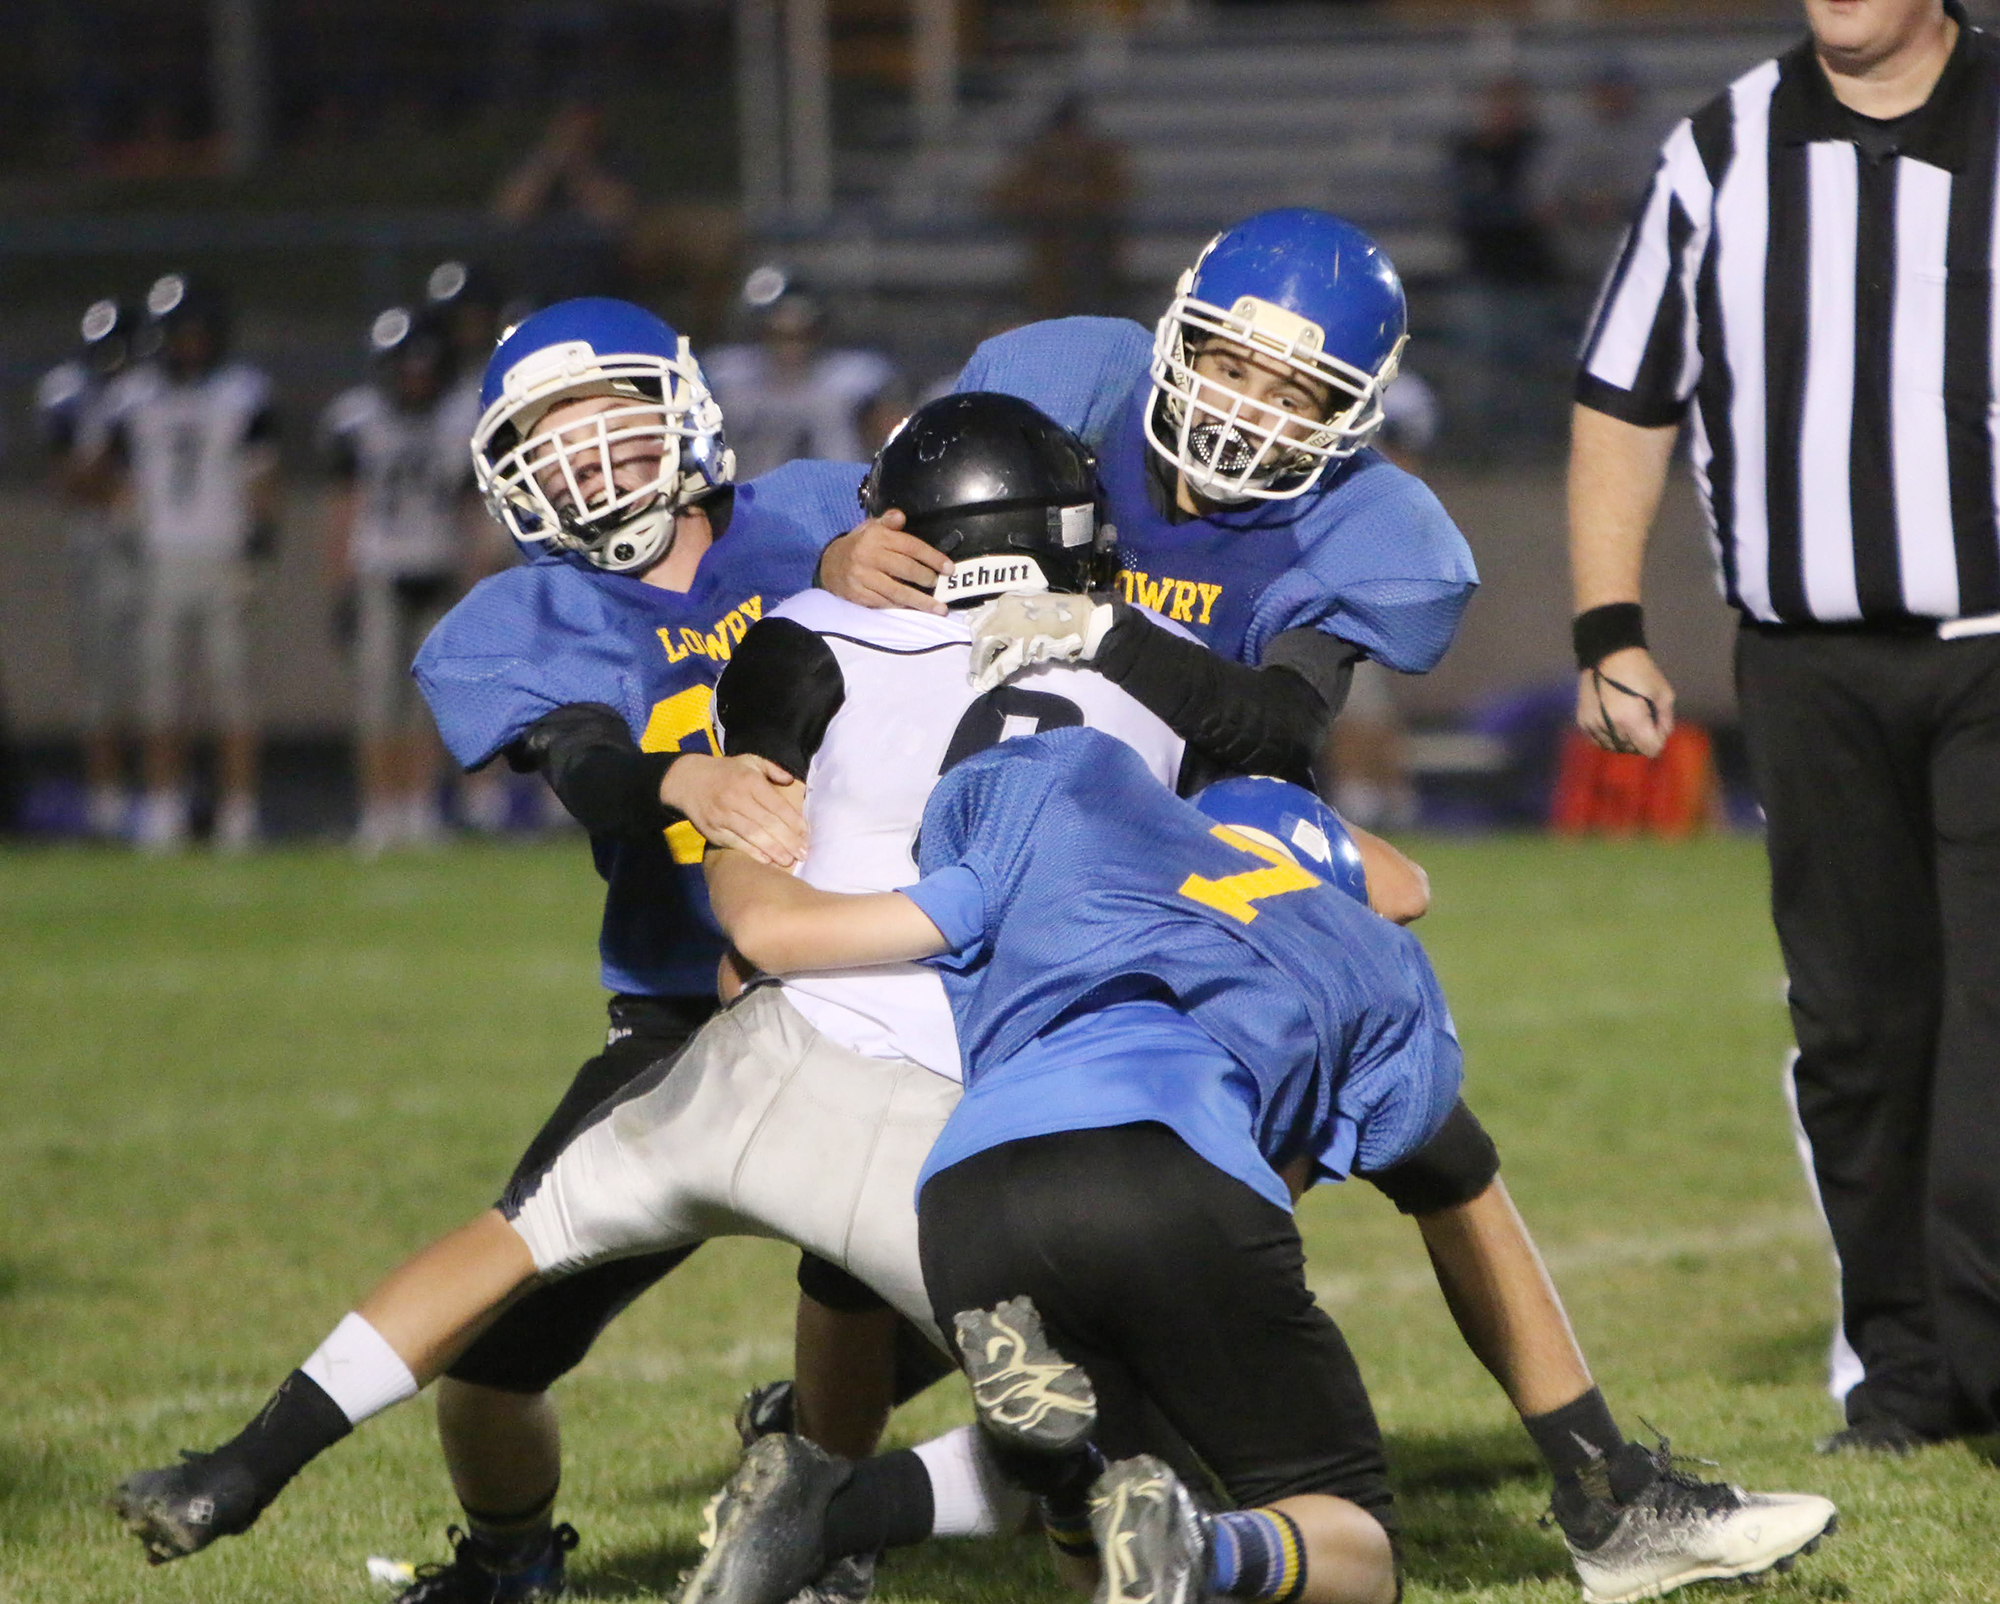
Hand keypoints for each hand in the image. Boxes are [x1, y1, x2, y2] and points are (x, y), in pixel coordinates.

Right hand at [660, 753, 806, 865]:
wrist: (687, 780)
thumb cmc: (725, 771)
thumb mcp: (749, 761)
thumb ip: (772, 769)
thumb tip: (791, 781)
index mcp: (749, 781)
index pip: (776, 804)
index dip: (793, 821)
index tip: (806, 834)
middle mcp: (737, 798)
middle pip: (767, 823)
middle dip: (788, 840)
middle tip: (803, 854)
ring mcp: (723, 815)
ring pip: (753, 835)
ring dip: (773, 850)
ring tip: (788, 861)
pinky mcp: (713, 829)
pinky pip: (736, 843)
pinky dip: (752, 852)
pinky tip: (766, 860)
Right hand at [819, 511, 950, 614]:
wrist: (829, 564)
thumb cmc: (859, 545)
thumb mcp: (871, 527)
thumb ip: (888, 522)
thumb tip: (900, 516)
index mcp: (876, 537)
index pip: (910, 546)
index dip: (932, 557)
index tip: (948, 568)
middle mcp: (868, 556)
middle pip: (905, 569)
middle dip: (926, 578)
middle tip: (940, 585)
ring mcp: (862, 577)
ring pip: (897, 591)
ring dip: (920, 601)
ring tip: (939, 608)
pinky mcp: (858, 594)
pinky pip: (885, 603)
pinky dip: (902, 607)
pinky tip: (915, 609)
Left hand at [966, 592, 1115, 690]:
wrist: (1083, 621)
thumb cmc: (1062, 613)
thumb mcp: (1033, 604)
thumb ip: (1013, 613)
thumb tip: (995, 629)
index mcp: (1007, 601)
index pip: (979, 618)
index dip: (976, 635)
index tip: (977, 646)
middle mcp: (1005, 612)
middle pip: (979, 634)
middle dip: (977, 652)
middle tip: (978, 666)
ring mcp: (1012, 628)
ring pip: (986, 649)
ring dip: (980, 665)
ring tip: (979, 677)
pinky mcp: (1021, 647)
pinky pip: (1000, 664)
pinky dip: (991, 676)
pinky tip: (984, 684)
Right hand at [1575, 647, 1674, 757]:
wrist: (1607, 655)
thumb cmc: (1640, 672)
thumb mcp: (1664, 693)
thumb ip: (1666, 720)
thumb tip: (1661, 737)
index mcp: (1633, 719)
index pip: (1650, 749)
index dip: (1658, 741)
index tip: (1657, 726)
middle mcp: (1611, 727)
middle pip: (1632, 749)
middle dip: (1641, 740)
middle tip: (1643, 721)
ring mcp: (1594, 726)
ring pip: (1614, 747)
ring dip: (1623, 740)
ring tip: (1627, 722)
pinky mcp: (1583, 722)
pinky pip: (1598, 740)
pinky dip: (1607, 736)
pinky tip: (1612, 722)